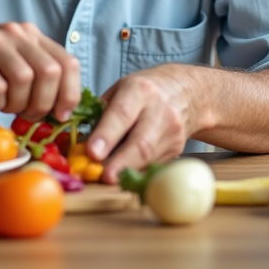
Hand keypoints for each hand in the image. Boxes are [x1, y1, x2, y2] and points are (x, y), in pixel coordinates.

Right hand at [0, 21, 81, 120]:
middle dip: (44, 103)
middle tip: (29, 114)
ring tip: (7, 106)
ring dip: (18, 104)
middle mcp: (15, 34)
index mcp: (31, 34)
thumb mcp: (13, 57)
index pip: (67, 62)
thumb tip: (64, 107)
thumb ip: (37, 72)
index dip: (70, 93)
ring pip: (24, 81)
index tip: (61, 113)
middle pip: (49, 73)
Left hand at [84, 63, 204, 182]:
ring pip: (148, 159)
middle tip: (103, 177)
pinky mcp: (177, 149)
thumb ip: (101, 113)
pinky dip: (136, 173)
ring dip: (126, 172)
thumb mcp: (121, 89)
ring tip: (107, 179)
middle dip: (120, 163)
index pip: (122, 114)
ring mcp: (172, 132)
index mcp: (140, 90)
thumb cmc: (146, 91)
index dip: (107, 135)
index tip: (92, 153)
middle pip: (141, 143)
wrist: (188, 92)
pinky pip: (153, 165)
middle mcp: (159, 111)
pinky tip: (124, 176)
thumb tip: (80, 144)